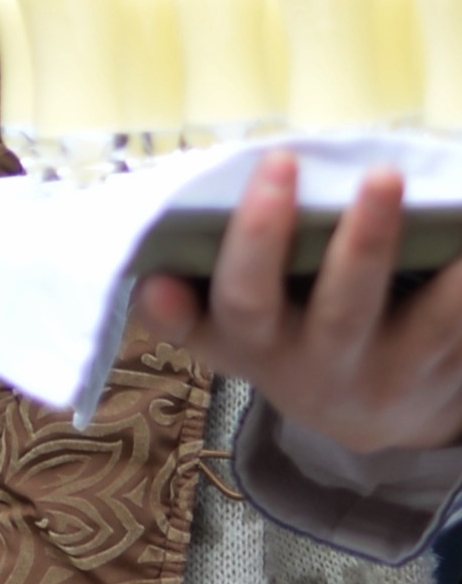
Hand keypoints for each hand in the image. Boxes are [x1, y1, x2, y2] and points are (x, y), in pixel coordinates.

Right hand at [136, 154, 461, 455]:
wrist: (359, 417)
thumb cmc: (276, 341)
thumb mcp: (220, 336)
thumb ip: (181, 310)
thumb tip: (151, 282)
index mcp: (256, 346)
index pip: (247, 296)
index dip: (255, 242)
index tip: (272, 166)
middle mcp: (324, 367)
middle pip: (344, 308)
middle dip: (363, 242)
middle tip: (378, 173)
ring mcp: (392, 374)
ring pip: (424, 321)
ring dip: (456, 268)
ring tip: (440, 202)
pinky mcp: (445, 373)